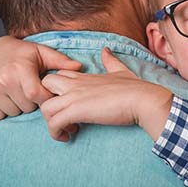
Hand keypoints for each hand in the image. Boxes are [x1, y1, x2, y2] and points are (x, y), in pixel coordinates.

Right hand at [0, 36, 81, 118]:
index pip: (37, 96)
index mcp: (19, 70)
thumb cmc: (23, 53)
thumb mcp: (42, 53)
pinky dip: (5, 110)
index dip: (46, 99)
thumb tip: (80, 67)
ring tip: (20, 92)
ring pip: (13, 112)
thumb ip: (61, 61)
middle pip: (26, 106)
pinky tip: (9, 97)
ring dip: (20, 106)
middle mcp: (2, 79)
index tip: (48, 94)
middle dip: (33, 102)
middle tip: (31, 90)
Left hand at [40, 47, 172, 141]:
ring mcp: (74, 97)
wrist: (142, 99)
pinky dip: (55, 132)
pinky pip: (53, 123)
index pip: (58, 75)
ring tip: (65, 129)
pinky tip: (67, 136)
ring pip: (45, 107)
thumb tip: (106, 50)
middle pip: (44, 85)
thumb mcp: (121, 71)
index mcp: (84, 77)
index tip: (68, 103)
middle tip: (60, 114)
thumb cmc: (135, 88)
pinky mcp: (76, 111)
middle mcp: (76, 85)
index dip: (58, 90)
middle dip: (47, 100)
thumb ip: (111, 61)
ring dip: (50, 121)